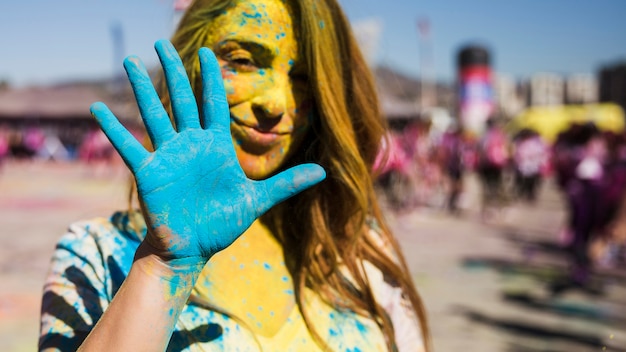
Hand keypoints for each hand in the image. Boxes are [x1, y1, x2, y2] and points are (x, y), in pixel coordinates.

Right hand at [90, 40, 324, 262]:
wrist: (194, 248)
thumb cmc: (222, 223)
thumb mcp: (257, 199)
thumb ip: (287, 183)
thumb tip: (324, 172)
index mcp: (216, 146)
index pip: (215, 104)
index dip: (212, 78)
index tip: (209, 52)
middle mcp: (191, 145)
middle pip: (182, 100)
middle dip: (174, 71)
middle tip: (162, 43)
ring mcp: (168, 156)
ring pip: (154, 114)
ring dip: (143, 89)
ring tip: (132, 62)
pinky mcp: (149, 172)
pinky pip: (130, 146)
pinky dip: (115, 129)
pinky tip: (99, 109)